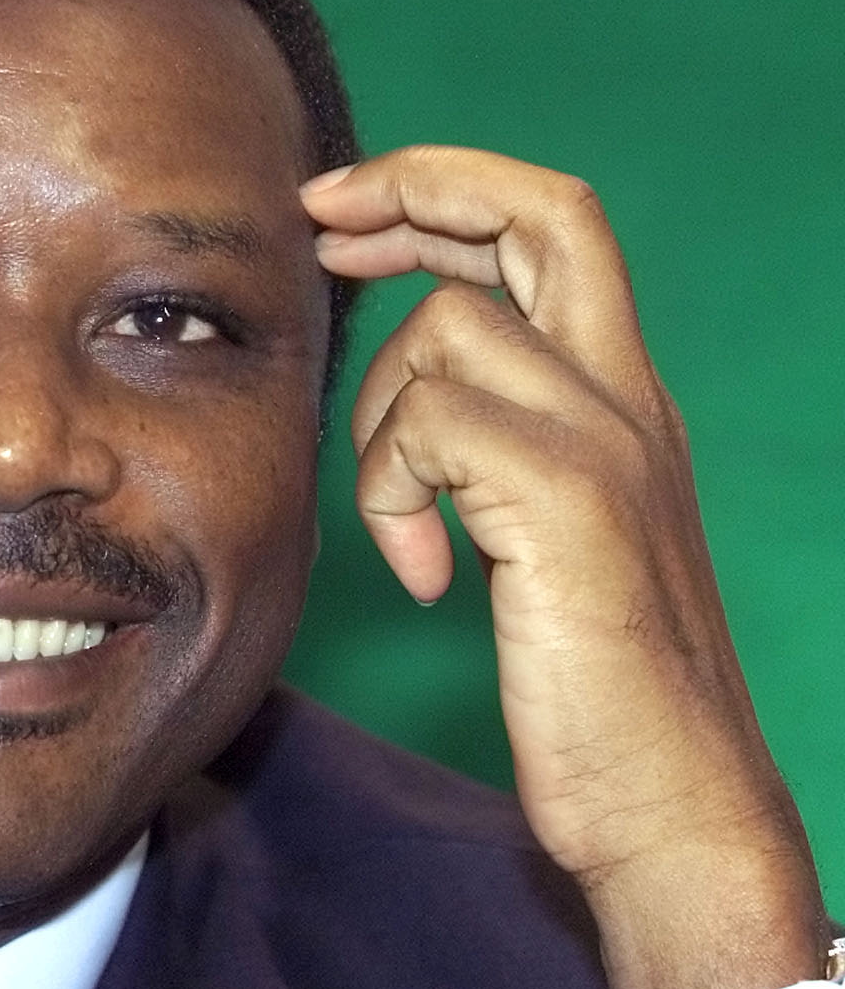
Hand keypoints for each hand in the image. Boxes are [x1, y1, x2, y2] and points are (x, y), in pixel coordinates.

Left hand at [301, 145, 827, 988]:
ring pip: (449, 329)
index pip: (554, 226)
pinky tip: (423, 580)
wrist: (670, 802)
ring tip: (404, 527)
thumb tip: (403, 388)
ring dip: (380, 418)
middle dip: (417, 187)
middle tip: (319, 220)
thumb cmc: (590, 681)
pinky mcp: (572, 503)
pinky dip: (390, 496)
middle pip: (545, 212)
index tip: (342, 211)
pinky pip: (430, 425)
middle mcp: (628, 400)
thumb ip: (492, 444)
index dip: (445, 189)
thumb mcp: (536, 530)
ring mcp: (609, 444)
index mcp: (620, 398)